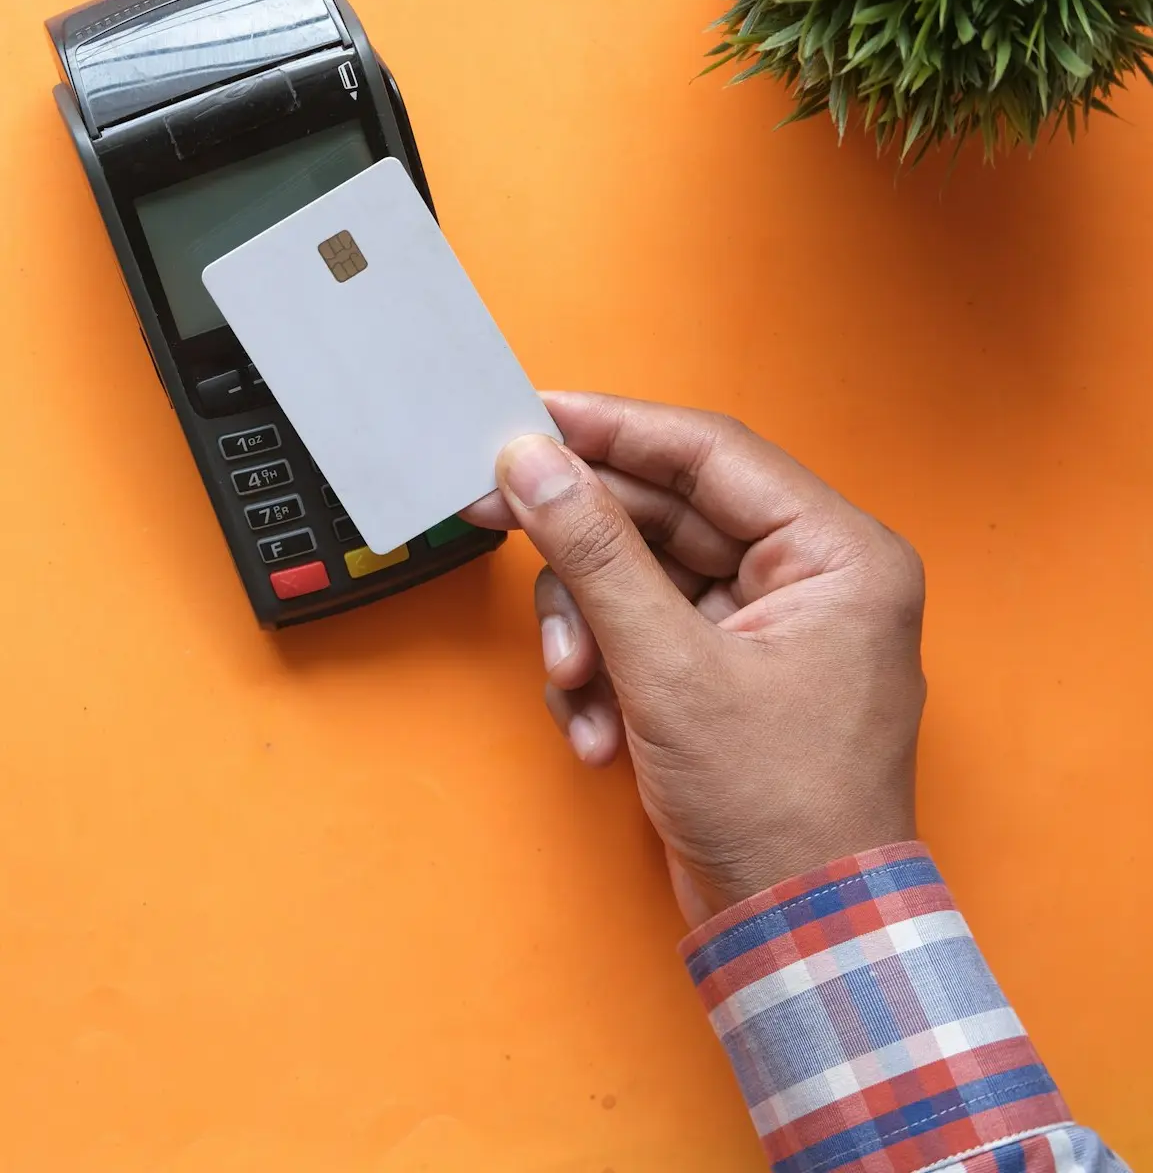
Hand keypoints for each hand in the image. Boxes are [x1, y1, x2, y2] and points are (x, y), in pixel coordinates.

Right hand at [464, 393, 925, 926]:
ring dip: (590, 628)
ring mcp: (766, 627)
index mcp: (836, 554)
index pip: (711, 453)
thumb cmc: (776, 807)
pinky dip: (609, 672)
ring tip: (577, 685)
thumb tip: (535, 464)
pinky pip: (647, 633)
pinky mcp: (727, 671)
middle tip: (496, 514)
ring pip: (644, 578)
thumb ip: (597, 553)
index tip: (535, 414)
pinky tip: (601, 731)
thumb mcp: (670, 668)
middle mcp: (809, 578)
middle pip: (668, 515)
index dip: (616, 428)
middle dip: (583, 542)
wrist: (796, 932)